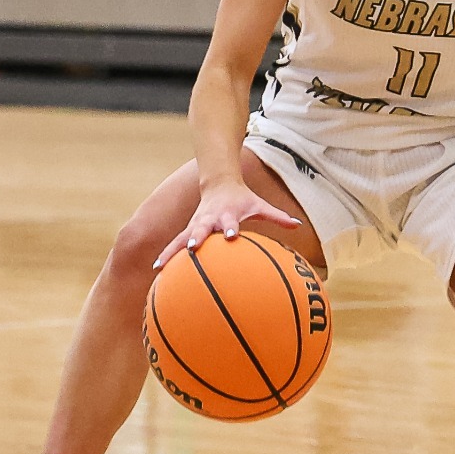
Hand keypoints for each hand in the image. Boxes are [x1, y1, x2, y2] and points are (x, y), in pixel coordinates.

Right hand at [153, 179, 302, 269]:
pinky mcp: (188, 230)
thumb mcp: (260, 205)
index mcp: (227, 214)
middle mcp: (209, 219)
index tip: (232, 236)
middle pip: (201, 229)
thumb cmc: (243, 199)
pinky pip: (175, 244)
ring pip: (181, 238)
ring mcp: (196, 224)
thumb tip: (298, 224)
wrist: (219, 184)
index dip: (231, 228)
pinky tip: (157, 269)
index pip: (230, 222)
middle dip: (197, 238)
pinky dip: (167, 254)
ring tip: (160, 266)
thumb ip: (278, 216)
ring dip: (172, 251)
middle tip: (193, 249)